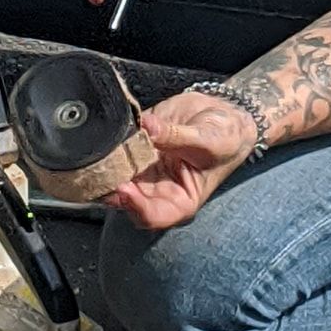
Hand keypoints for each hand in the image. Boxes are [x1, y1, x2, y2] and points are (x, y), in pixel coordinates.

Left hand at [109, 90, 257, 230]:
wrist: (224, 114)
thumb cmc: (227, 138)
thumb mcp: (210, 140)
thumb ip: (177, 136)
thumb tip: (148, 126)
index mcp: (180, 200)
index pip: (153, 215)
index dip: (135, 206)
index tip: (124, 188)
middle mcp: (158, 189)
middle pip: (126, 200)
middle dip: (112, 187)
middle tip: (103, 170)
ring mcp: (145, 168)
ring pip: (116, 176)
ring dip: (106, 167)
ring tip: (103, 151)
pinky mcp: (137, 146)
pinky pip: (117, 149)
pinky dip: (109, 144)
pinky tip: (108, 135)